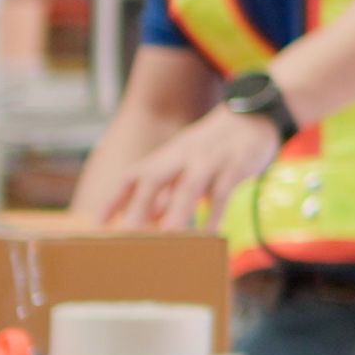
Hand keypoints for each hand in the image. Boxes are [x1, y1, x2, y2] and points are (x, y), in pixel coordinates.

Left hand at [104, 106, 284, 231]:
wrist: (254, 117)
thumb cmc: (214, 148)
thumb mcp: (185, 165)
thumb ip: (167, 193)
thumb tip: (146, 221)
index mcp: (167, 156)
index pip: (133, 175)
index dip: (115, 198)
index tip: (100, 223)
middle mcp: (183, 155)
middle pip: (155, 178)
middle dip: (139, 205)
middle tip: (128, 234)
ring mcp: (210, 158)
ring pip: (189, 186)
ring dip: (177, 211)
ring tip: (168, 236)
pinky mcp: (237, 164)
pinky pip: (224, 190)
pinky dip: (216, 212)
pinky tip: (211, 233)